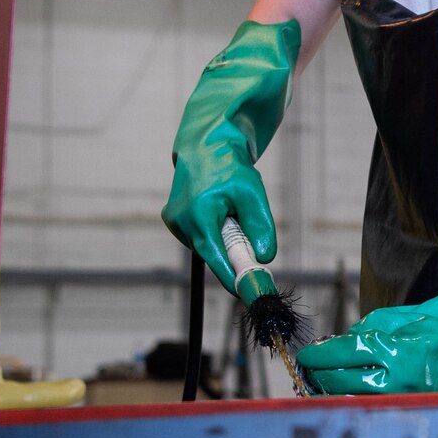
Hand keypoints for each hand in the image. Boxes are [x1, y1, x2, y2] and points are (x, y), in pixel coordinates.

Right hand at [162, 150, 274, 292]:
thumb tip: (264, 258)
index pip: (216, 256)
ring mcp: (173, 221)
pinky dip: (212, 232)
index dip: (231, 277)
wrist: (206, 145)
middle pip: (212, 253)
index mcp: (198, 213)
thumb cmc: (231, 167)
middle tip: (251, 246)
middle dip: (232, 254)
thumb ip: (260, 227)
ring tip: (230, 211)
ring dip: (222, 239)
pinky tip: (218, 210)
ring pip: (206, 246)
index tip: (247, 292)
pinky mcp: (172, 220)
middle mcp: (180, 220)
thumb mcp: (253, 194)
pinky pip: (199, 237)